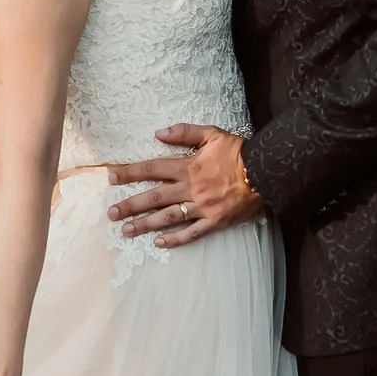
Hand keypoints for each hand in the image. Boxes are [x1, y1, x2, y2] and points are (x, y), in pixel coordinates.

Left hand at [107, 124, 265, 247]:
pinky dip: (176, 239)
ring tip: (126, 231)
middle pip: (154, 197)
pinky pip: (192, 233)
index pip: (152, 169)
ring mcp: (202, 207)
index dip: (130, 173)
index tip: (111, 177)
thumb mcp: (211, 133)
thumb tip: (158, 132)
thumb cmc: (238, 151)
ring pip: (168, 217)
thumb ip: (184, 132)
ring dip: (145, 224)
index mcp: (187, 166)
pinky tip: (159, 243)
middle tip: (111, 213)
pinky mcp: (215, 221)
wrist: (265, 171)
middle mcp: (190, 188)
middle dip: (130, 205)